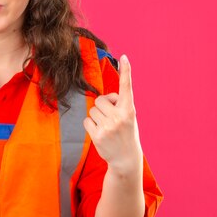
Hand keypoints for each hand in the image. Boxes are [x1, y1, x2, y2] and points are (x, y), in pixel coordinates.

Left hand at [83, 54, 142, 173]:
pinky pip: (87, 121)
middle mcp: (119, 116)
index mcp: (129, 110)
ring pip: (92, 110)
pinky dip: (91, 125)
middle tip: (110, 118)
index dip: (126, 72)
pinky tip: (100, 133)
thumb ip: (119, 105)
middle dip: (102, 106)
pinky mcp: (98, 135)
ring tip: (106, 127)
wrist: (126, 159)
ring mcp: (108, 126)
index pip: (126, 88)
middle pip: (100, 99)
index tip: (124, 57)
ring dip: (96, 116)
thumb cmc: (126, 133)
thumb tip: (104, 98)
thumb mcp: (129, 117)